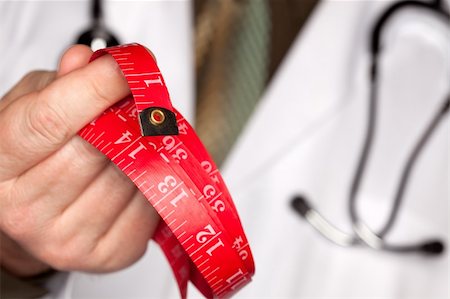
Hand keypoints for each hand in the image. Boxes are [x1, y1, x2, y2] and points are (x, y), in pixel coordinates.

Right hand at [0, 45, 159, 276]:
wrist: (33, 216)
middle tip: (135, 104)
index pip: (50, 120)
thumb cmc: (31, 160)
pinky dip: (152, 182)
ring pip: (130, 175)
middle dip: (126, 118)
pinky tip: (135, 175)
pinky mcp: (108, 255)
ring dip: (142, 150)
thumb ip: (58, 84)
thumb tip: (87, 60)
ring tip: (130, 142)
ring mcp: (68, 240)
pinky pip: (149, 205)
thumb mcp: (28, 110)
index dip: (95, 87)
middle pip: (96, 148)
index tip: (125, 68)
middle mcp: (27, 211)